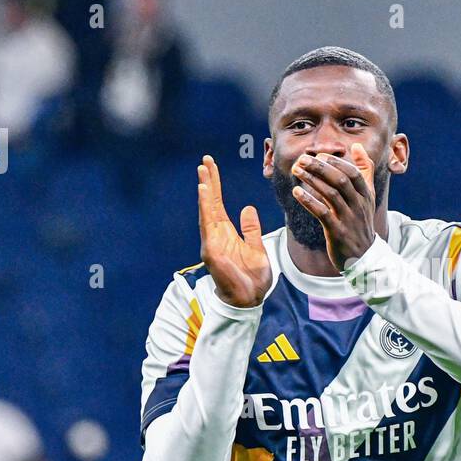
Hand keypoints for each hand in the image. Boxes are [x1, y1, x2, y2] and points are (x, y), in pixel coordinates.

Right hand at [198, 155, 271, 307]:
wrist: (249, 300)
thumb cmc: (252, 278)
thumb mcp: (257, 247)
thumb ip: (251, 229)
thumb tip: (247, 208)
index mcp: (226, 233)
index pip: (219, 204)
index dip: (215, 186)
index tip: (211, 167)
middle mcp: (216, 235)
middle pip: (210, 204)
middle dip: (208, 182)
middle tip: (205, 160)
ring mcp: (212, 243)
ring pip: (207, 211)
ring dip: (205, 191)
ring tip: (203, 172)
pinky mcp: (212, 251)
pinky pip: (208, 225)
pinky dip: (206, 208)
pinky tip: (204, 192)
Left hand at [291, 143, 377, 270]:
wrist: (364, 256)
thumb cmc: (361, 222)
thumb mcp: (367, 195)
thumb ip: (365, 170)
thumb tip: (357, 146)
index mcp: (366, 194)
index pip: (353, 173)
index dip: (336, 162)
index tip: (319, 154)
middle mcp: (359, 205)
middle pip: (340, 180)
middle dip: (320, 167)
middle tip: (302, 159)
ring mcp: (349, 219)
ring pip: (330, 194)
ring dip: (312, 180)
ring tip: (296, 170)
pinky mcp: (338, 232)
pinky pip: (322, 213)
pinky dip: (309, 201)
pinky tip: (296, 192)